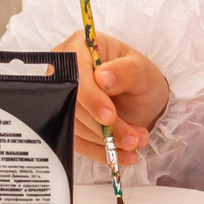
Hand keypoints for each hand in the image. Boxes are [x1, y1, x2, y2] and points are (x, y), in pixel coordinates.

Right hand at [54, 30, 166, 165]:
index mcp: (80, 47)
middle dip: (104, 126)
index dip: (89, 97)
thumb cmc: (140, 78)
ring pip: (73, 125)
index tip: (109, 116)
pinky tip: (121, 156)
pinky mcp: (64, 121)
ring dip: (106, 141)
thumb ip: (126, 72)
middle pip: (72, 103)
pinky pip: (74, 141)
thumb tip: (103, 76)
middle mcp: (63, 71)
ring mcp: (60, 97)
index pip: (74, 73)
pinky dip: (99, 151)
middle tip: (133, 139)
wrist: (142, 101)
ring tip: (135, 142)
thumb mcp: (143, 71)